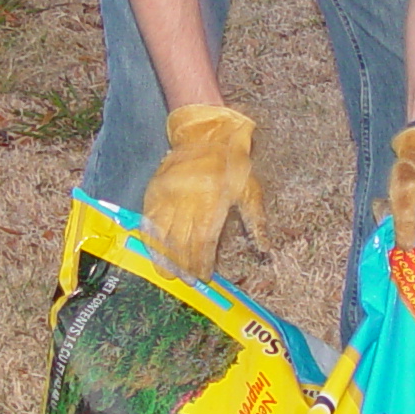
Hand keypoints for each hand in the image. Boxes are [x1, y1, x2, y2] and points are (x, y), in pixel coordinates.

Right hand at [140, 104, 264, 279]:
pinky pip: (149, 219)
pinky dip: (150, 237)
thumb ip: (255, 221)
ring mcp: (168, 196)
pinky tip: (152, 250)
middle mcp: (187, 202)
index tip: (203, 276)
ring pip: (162, 234)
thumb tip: (265, 248)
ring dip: (164, 256)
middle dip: (183, 265)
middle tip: (185, 281)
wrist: (205, 132)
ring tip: (167, 275)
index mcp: (212, 203)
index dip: (201, 262)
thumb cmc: (232, 163)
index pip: (203, 241)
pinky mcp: (155, 190)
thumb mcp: (250, 189)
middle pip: (181, 242)